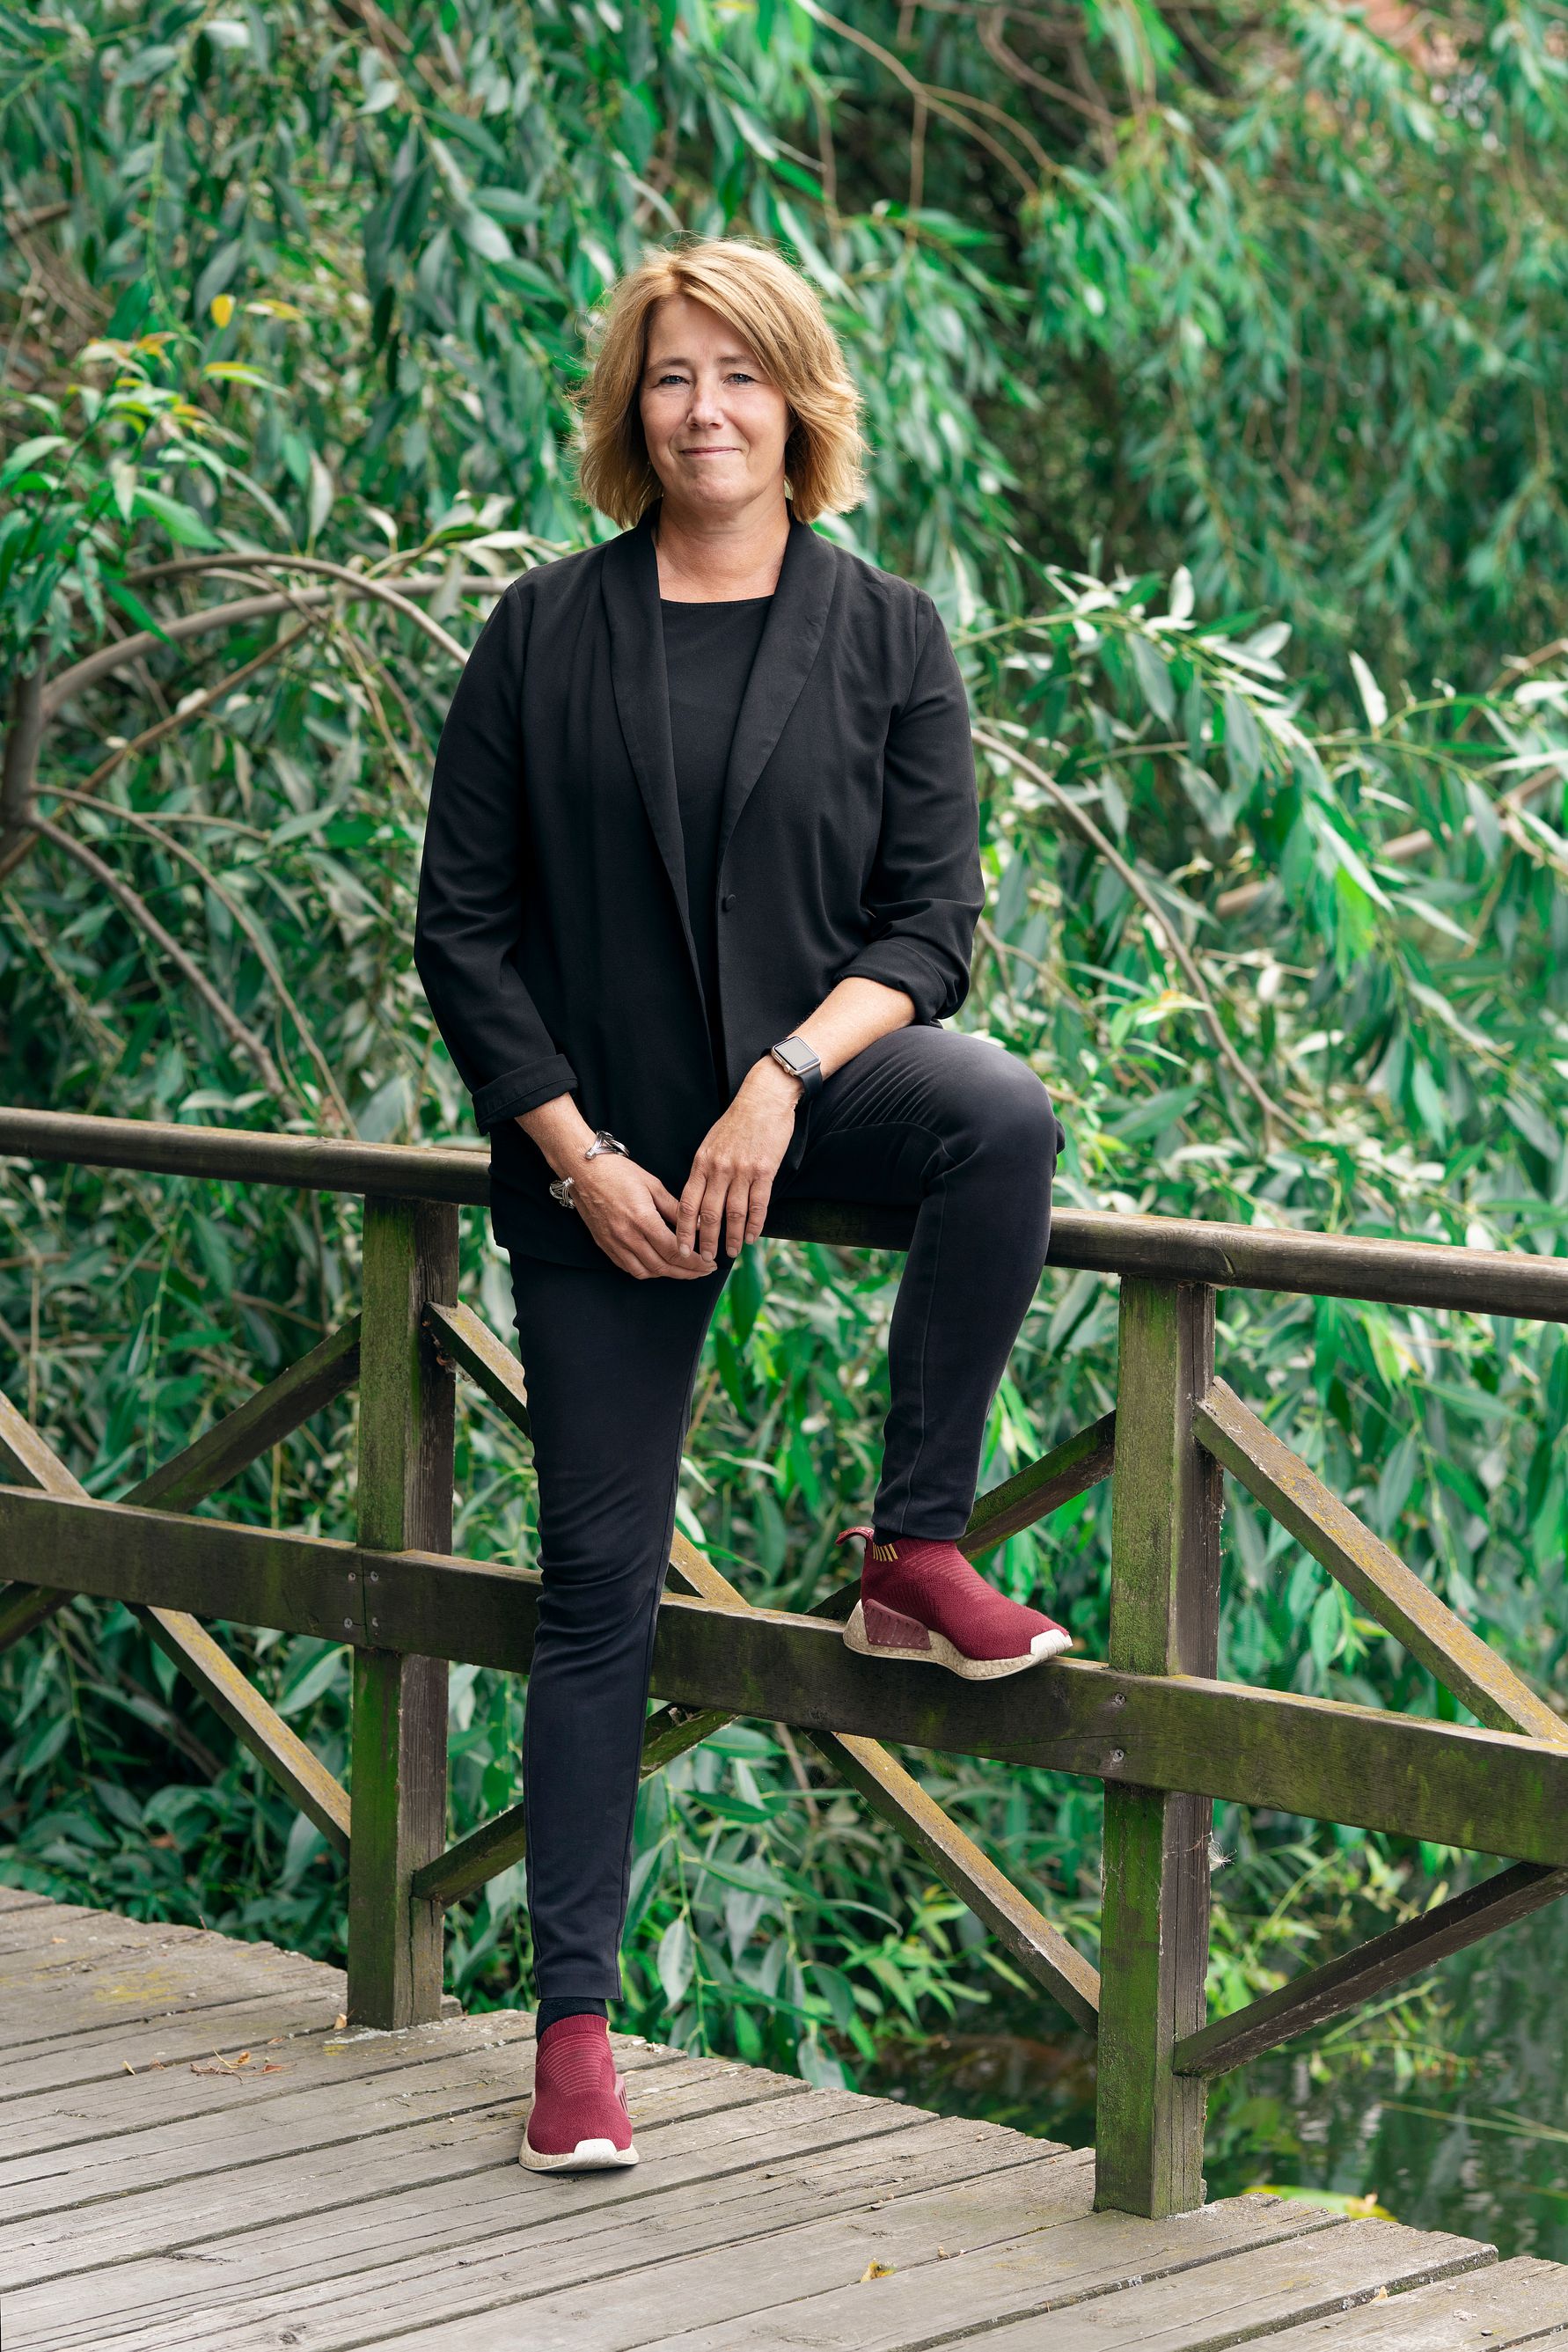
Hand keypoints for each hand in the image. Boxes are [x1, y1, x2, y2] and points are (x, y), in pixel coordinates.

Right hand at [571, 1150, 713, 1281]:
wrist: (583, 1171)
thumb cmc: (618, 1172)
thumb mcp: (653, 1185)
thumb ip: (676, 1209)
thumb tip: (699, 1225)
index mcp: (642, 1219)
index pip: (674, 1250)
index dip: (695, 1261)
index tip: (709, 1263)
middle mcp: (627, 1236)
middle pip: (663, 1266)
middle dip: (687, 1273)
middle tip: (704, 1271)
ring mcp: (614, 1243)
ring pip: (645, 1272)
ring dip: (668, 1274)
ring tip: (685, 1270)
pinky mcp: (605, 1245)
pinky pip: (629, 1268)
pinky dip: (647, 1271)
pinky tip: (659, 1265)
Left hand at [677, 1060, 800, 1261]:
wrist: (763, 1100)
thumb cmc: (736, 1123)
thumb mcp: (710, 1144)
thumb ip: (704, 1171)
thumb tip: (698, 1200)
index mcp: (701, 1163)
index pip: (687, 1203)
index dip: (683, 1229)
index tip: (681, 1247)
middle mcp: (718, 1169)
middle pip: (709, 1214)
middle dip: (705, 1241)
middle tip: (704, 1260)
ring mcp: (742, 1171)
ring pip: (733, 1213)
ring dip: (731, 1238)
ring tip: (730, 1253)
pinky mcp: (764, 1171)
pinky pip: (758, 1204)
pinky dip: (754, 1225)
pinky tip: (750, 1237)